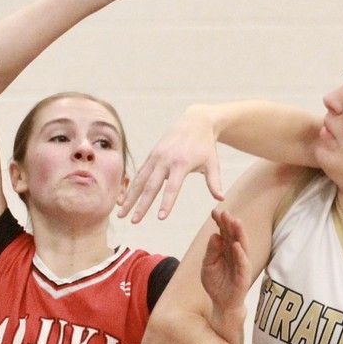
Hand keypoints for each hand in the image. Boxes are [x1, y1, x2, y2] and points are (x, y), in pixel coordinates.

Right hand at [119, 106, 223, 221]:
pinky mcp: (151, 155)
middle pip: (151, 186)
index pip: (172, 187)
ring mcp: (156, 157)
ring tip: (121, 214)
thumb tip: (221, 199)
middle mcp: (165, 160)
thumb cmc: (205, 145)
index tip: (160, 218)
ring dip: (130, 198)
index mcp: (181, 163)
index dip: (167, 203)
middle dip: (141, 205)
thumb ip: (214, 182)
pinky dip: (131, 187)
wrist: (195, 121)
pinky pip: (139, 173)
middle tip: (134, 222)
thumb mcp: (213, 163)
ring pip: (140, 180)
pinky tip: (125, 200)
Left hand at [203, 209, 250, 314]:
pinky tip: (237, 245)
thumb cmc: (216, 283)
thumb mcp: (208, 266)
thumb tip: (215, 235)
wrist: (222, 303)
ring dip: (239, 234)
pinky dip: (240, 254)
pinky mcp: (244, 275)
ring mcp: (241, 263)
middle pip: (233, 236)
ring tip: (236, 222)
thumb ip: (211, 251)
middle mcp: (235, 253)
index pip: (223, 232)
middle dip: (230, 224)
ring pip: (242, 245)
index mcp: (225, 249)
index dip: (220, 222)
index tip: (214, 211)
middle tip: (225, 212)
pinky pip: (243, 263)